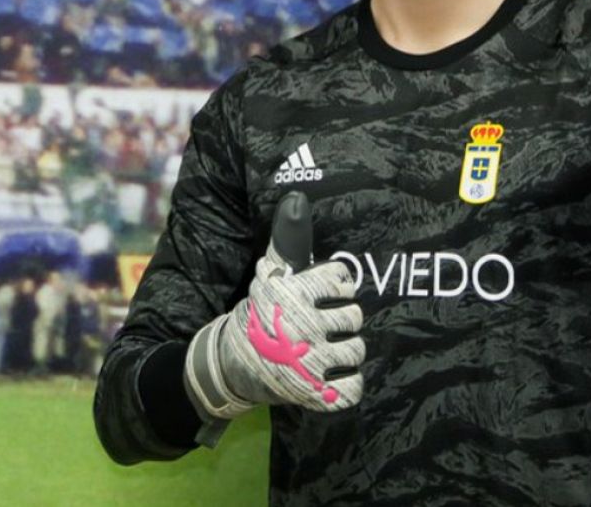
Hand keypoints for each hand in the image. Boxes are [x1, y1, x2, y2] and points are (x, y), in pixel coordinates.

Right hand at [183, 196, 364, 419]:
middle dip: (343, 321)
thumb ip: (289, 238)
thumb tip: (297, 197)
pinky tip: (332, 377)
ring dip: (347, 353)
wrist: (233, 363)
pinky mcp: (311, 393)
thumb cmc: (265, 311)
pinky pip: (353, 388)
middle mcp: (300, 326)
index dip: (337, 287)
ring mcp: (307, 362)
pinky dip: (347, 385)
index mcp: (292, 293)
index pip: (342, 280)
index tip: (323, 295)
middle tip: (323, 326)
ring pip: (357, 351)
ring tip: (327, 350)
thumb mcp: (273, 273)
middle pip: (355, 317)